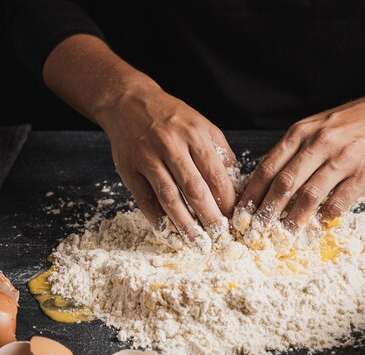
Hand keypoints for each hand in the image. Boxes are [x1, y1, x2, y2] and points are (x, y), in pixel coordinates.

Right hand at [96, 77, 237, 244]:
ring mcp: (147, 158)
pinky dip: (156, 219)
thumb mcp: (203, 125)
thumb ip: (221, 154)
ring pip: (169, 198)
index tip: (235, 219)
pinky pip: (144, 199)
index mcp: (195, 135)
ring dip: (184, 225)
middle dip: (209, 217)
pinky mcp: (129, 170)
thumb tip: (237, 187)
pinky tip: (168, 233)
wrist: (128, 102)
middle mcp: (171, 145)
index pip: (216, 175)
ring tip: (196, 243)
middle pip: (194, 189)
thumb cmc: (172, 117)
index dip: (227, 201)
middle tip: (220, 237)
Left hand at [236, 87, 364, 232]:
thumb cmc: (350, 123)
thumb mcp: (315, 126)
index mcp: (302, 133)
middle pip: (284, 183)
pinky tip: (319, 224)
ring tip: (284, 234)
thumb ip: (292, 150)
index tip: (242, 212)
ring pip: (309, 195)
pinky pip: (339, 201)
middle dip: (267, 210)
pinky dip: (326, 216)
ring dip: (294, 219)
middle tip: (257, 230)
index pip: (268, 167)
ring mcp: (342, 159)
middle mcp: (319, 144)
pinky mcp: (363, 175)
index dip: (253, 192)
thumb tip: (266, 178)